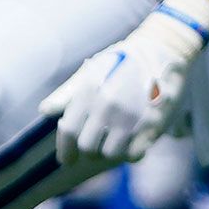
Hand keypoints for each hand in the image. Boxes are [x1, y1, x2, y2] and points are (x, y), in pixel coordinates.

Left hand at [42, 0, 208, 163]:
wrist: (163, 50)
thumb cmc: (123, 60)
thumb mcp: (92, 70)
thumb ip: (67, 92)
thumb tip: (45, 111)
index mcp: (90, 91)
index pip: (69, 131)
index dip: (65, 150)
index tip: (67, 158)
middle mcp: (108, 105)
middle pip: (88, 147)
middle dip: (87, 152)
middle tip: (92, 150)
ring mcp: (131, 117)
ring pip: (111, 154)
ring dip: (109, 152)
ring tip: (113, 144)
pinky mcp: (153, 125)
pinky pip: (135, 154)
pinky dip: (131, 153)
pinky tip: (131, 144)